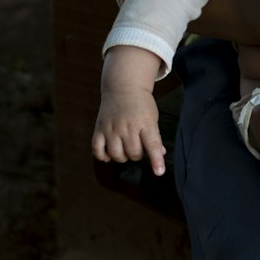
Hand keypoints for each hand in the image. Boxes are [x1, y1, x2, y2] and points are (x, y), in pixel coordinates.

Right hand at [93, 47, 166, 175]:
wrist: (123, 87)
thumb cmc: (141, 104)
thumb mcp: (152, 117)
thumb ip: (155, 137)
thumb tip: (161, 154)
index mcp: (145, 123)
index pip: (153, 145)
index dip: (156, 160)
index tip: (159, 172)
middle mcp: (128, 126)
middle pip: (133, 153)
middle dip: (137, 155)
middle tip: (137, 147)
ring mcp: (112, 128)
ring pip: (116, 154)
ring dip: (122, 157)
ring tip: (124, 149)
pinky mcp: (99, 129)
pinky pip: (98, 150)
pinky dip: (103, 156)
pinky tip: (109, 153)